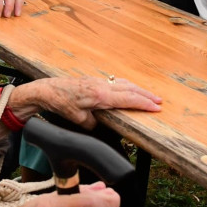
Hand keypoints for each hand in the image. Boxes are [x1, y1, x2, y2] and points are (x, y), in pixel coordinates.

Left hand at [8, 76, 160, 128]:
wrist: (47, 90)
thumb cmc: (60, 103)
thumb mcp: (78, 119)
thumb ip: (93, 123)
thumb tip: (101, 125)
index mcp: (99, 95)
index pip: (127, 99)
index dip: (143, 103)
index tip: (156, 107)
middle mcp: (101, 86)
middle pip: (129, 89)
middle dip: (146, 95)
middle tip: (159, 101)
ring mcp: (97, 81)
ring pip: (123, 84)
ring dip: (137, 89)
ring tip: (149, 95)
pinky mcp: (93, 81)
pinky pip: (115, 82)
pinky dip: (126, 85)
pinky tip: (129, 88)